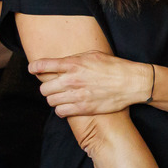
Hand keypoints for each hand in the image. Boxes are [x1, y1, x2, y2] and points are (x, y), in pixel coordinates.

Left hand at [30, 51, 152, 116]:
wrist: (132, 83)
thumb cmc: (114, 67)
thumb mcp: (93, 55)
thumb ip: (74, 59)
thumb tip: (60, 63)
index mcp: (73, 64)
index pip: (41, 66)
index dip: (34, 68)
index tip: (34, 69)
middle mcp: (72, 80)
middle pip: (43, 87)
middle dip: (47, 87)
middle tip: (54, 87)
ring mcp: (77, 95)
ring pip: (50, 101)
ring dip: (54, 99)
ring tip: (62, 97)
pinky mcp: (84, 108)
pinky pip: (60, 112)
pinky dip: (61, 110)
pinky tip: (67, 106)